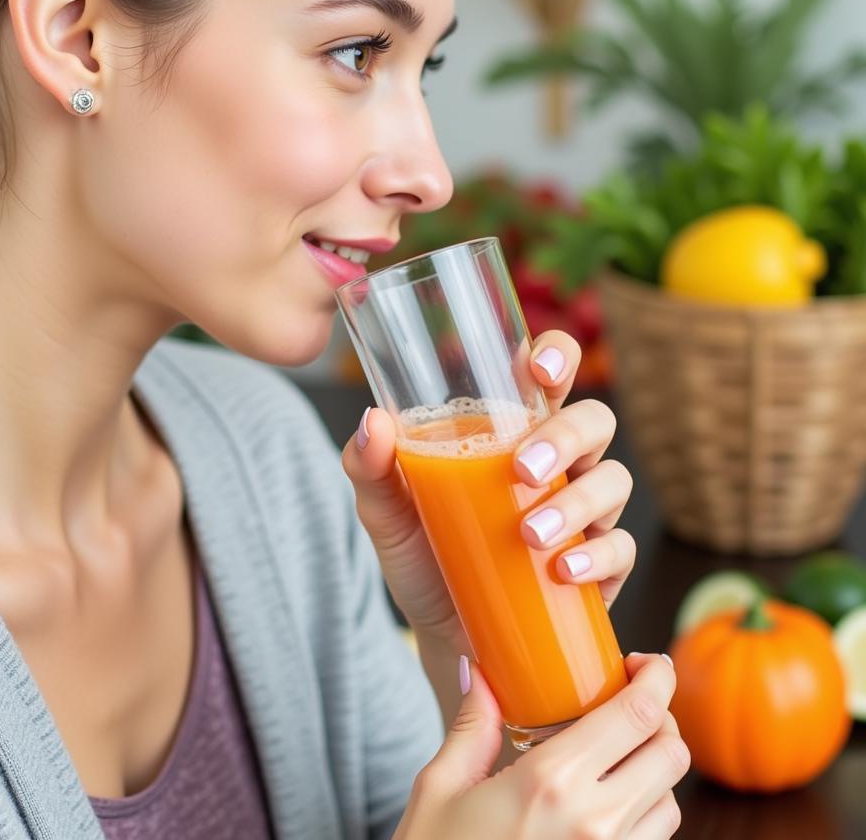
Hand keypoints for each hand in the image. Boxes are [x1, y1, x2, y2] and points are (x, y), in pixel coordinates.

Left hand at [341, 330, 635, 651]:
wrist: (442, 636)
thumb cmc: (422, 557)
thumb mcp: (386, 513)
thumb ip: (371, 468)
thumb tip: (374, 422)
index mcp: (511, 432)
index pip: (549, 375)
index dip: (557, 356)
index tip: (538, 369)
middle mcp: (557, 462)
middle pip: (593, 421)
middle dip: (567, 436)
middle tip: (523, 469)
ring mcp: (583, 512)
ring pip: (614, 480)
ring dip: (578, 502)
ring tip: (529, 534)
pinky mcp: (600, 565)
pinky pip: (621, 548)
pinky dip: (597, 557)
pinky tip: (563, 570)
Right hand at [396, 653, 687, 839]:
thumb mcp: (440, 786)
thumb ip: (472, 723)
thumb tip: (480, 671)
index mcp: (549, 782)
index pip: (637, 714)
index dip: (656, 677)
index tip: (642, 662)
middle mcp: (594, 823)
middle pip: (670, 753)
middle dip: (659, 716)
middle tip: (627, 701)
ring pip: (671, 799)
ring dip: (652, 767)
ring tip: (613, 754)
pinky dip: (644, 810)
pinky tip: (605, 799)